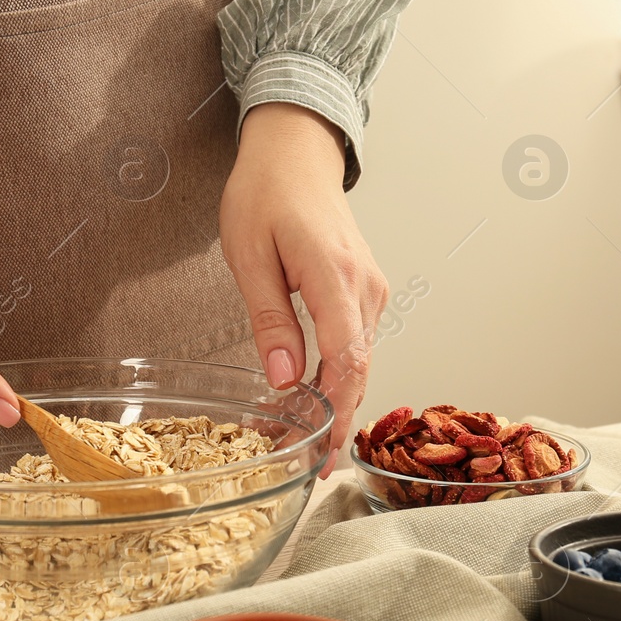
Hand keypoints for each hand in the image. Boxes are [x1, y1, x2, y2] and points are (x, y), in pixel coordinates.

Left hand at [220, 103, 387, 474]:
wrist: (296, 153)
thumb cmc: (266, 194)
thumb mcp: (248, 254)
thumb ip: (269, 319)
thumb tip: (282, 379)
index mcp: (333, 274)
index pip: (346, 357)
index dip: (335, 410)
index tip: (318, 449)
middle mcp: (364, 286)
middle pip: (361, 368)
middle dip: (338, 422)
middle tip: (313, 467)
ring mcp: (372, 289)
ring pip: (363, 360)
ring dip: (340, 402)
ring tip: (310, 444)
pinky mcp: (368, 291)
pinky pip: (360, 343)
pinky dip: (342, 376)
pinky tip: (318, 401)